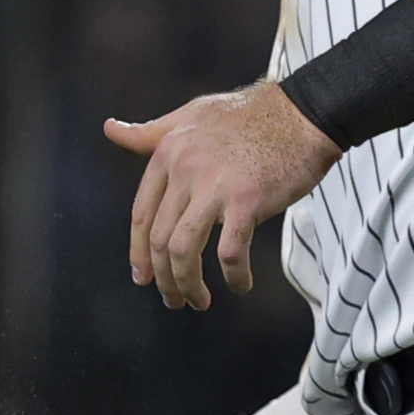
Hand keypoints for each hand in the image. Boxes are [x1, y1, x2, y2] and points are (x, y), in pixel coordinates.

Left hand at [107, 82, 338, 309]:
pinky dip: (234, 276)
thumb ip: (151, 133)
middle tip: (173, 300)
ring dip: (187, 285)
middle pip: (160, 239)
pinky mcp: (247, 200)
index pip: (142, 214)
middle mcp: (185, 169)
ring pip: (184, 250)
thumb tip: (110, 129)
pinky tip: (240, 285)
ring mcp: (215, 185)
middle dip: (163, 278)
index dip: (139, 252)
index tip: (142, 277)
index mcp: (168, 152)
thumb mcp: (191, 115)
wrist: (303, 112)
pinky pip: (230, 252)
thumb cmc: (250, 115)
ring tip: (198, 302)